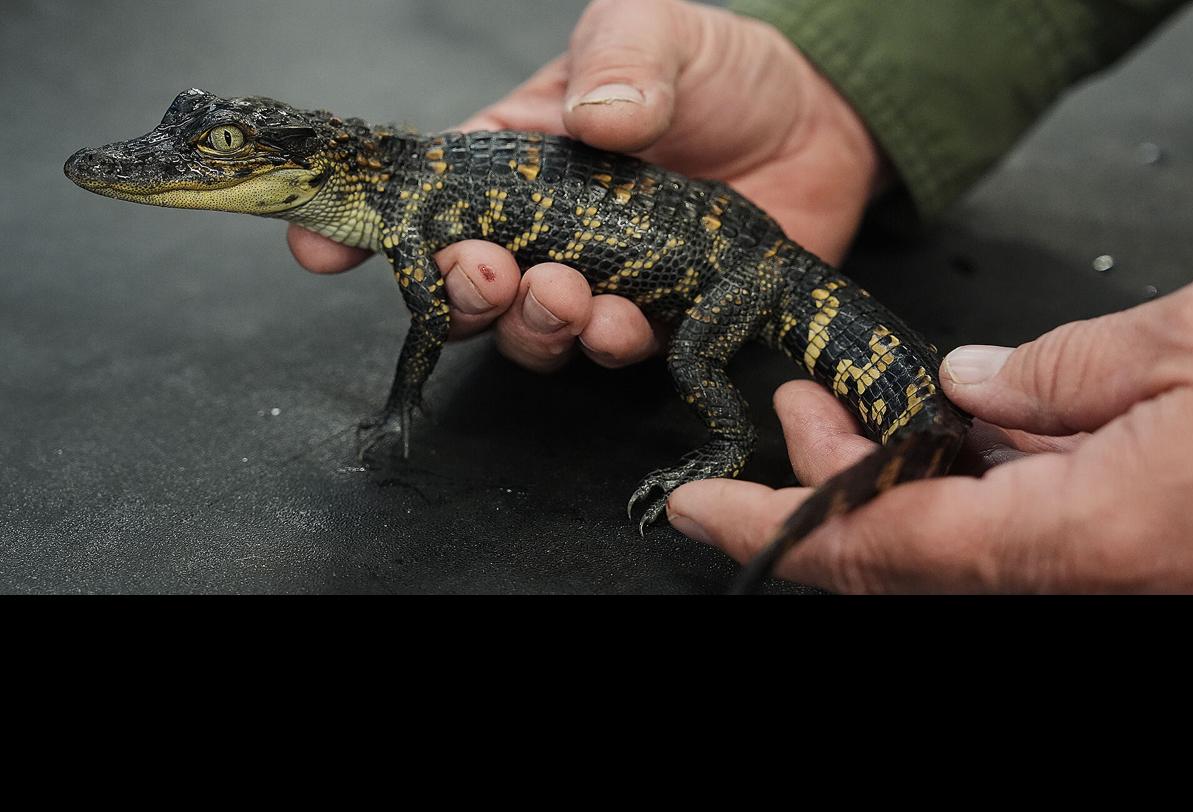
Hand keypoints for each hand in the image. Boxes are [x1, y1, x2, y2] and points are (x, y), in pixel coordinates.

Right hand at [286, 0, 887, 372]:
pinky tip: (625, 320)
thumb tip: (596, 118)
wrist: (820, 122)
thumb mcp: (656, 31)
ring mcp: (602, 278)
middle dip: (463, 290)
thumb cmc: (720, 69)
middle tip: (488, 274)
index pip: (422, 194)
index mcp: (514, 158)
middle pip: (468, 282)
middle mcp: (545, 228)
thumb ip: (620, 61)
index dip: (367, 225)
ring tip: (564, 293)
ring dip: (535, 325)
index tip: (325, 245)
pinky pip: (616, 351)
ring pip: (533, 330)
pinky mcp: (664, 318)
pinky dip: (611, 345)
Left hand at [664, 282, 1192, 592]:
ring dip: (896, 485)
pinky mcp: (1136, 555)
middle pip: (911, 559)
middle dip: (826, 491)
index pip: (887, 546)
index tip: (700, 509)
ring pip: (964, 551)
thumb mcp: (1183, 349)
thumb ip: (1060, 368)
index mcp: (1085, 532)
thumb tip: (968, 381)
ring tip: (854, 406)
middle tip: (790, 412)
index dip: (779, 529)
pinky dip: (969, 490)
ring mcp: (1114, 572)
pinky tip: (959, 431)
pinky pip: (1023, 537)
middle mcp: (1090, 574)